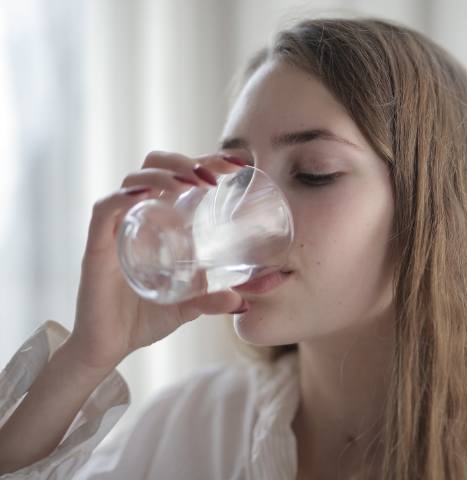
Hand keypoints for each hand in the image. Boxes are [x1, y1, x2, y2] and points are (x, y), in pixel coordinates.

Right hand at [66, 151, 250, 371]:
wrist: (110, 347)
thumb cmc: (146, 317)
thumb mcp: (190, 306)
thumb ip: (214, 299)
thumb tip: (245, 302)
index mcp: (161, 220)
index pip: (181, 175)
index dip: (207, 161)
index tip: (237, 164)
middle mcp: (139, 216)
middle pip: (156, 165)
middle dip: (185, 161)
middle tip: (214, 176)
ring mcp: (117, 228)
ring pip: (133, 180)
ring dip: (164, 174)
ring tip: (191, 183)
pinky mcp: (97, 246)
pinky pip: (105, 210)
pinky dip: (123, 196)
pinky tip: (146, 194)